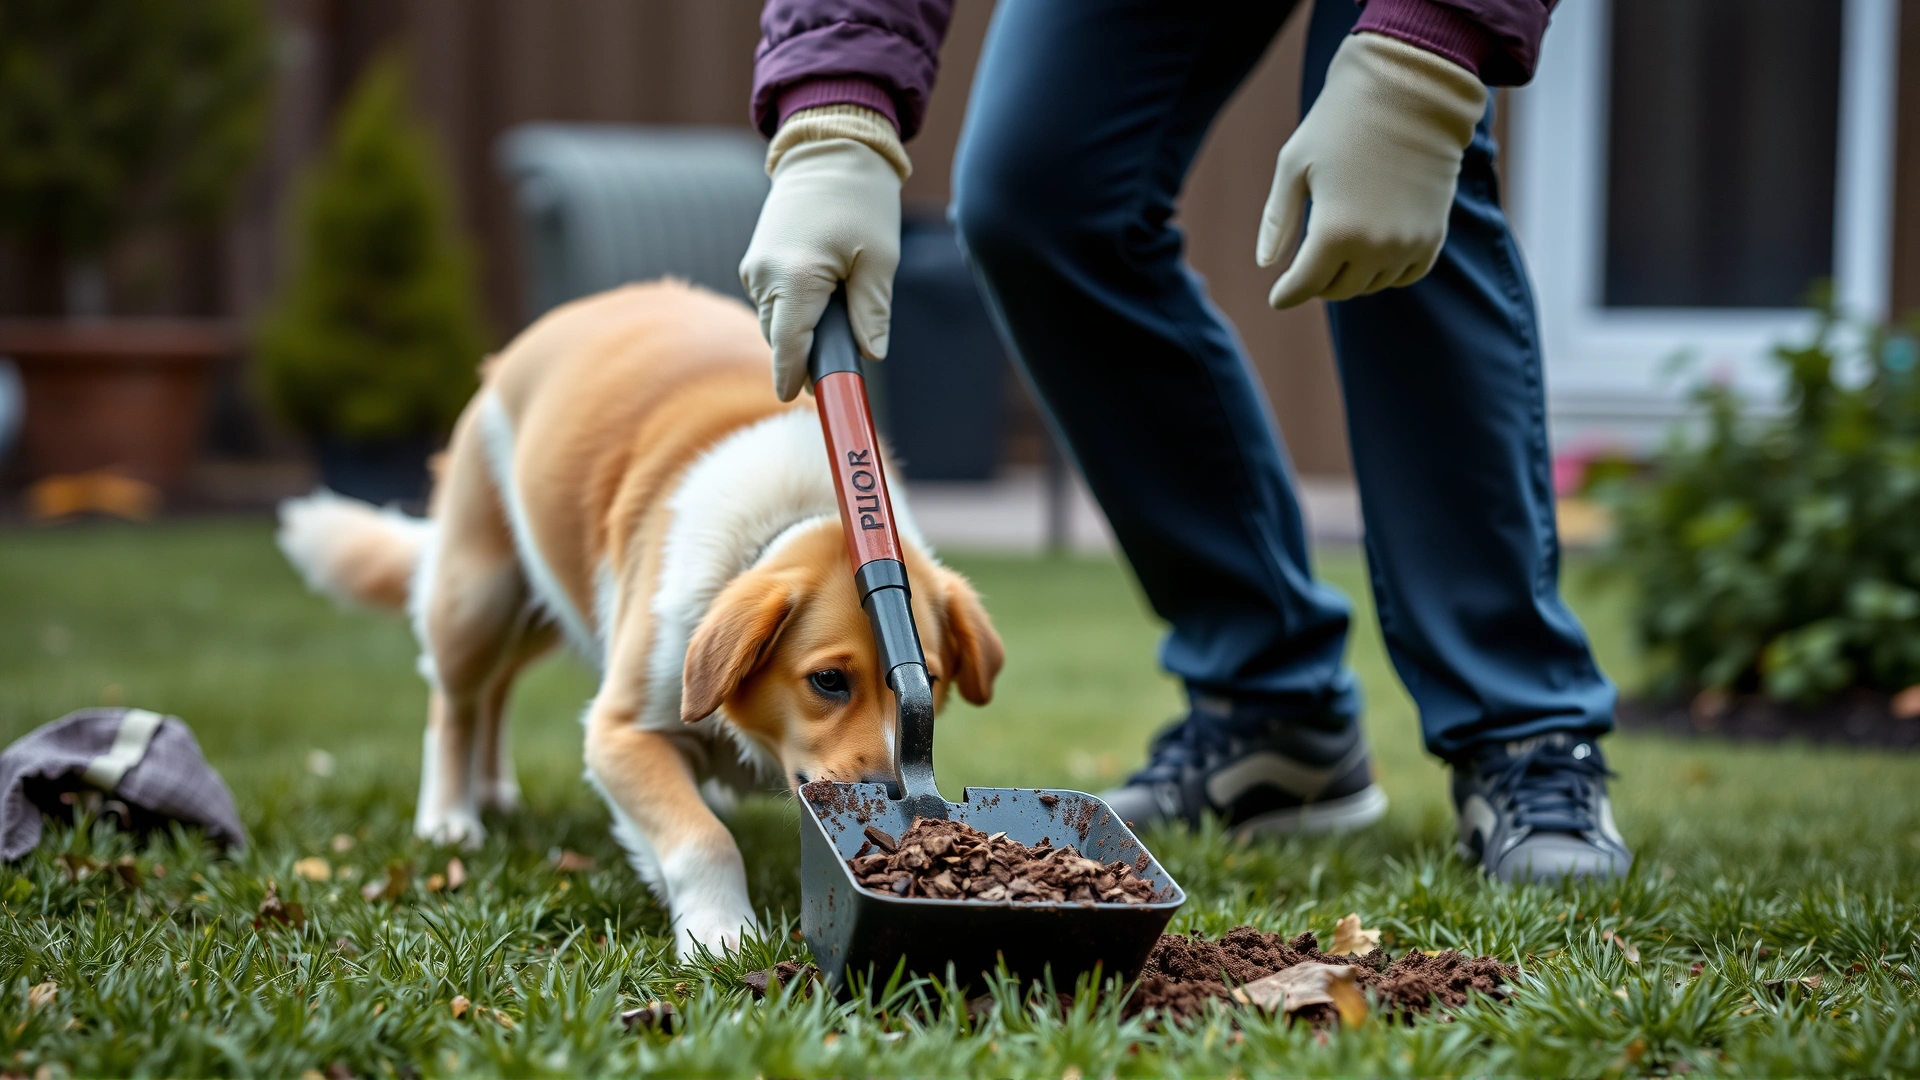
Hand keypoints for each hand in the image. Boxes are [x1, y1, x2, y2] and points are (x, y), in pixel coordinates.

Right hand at [740, 108, 904, 401]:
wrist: (829, 147)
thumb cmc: (860, 199)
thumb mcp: (879, 260)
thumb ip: (871, 313)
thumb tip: (869, 356)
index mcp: (795, 278)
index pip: (789, 348)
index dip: (795, 380)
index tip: (804, 404)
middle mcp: (764, 276)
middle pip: (782, 340)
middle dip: (809, 354)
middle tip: (847, 354)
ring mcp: (755, 267)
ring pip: (776, 322)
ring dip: (803, 328)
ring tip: (841, 306)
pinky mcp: (755, 260)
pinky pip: (773, 301)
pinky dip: (795, 308)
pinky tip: (825, 291)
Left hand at [1257, 33, 1487, 308]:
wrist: (1410, 92)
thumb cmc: (1341, 122)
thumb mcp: (1293, 166)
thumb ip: (1278, 221)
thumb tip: (1266, 265)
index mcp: (1335, 232)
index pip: (1304, 285)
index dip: (1286, 294)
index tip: (1277, 296)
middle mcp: (1375, 246)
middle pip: (1338, 290)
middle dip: (1317, 284)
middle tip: (1306, 268)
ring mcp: (1408, 243)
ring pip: (1371, 285)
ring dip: (1351, 276)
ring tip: (1339, 251)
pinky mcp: (1433, 235)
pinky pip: (1406, 275)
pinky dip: (1386, 271)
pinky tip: (1372, 253)